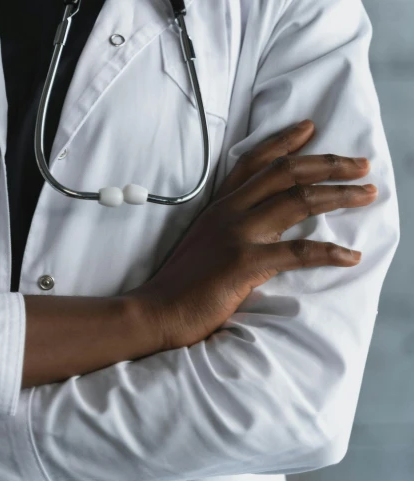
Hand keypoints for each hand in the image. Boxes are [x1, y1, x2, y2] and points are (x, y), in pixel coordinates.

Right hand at [127, 120, 377, 349]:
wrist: (156, 310)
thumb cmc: (180, 284)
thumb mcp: (202, 243)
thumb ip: (228, 227)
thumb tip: (260, 227)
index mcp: (218, 207)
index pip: (254, 162)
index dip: (284, 141)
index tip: (310, 128)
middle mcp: (228, 212)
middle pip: (285, 173)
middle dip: (329, 163)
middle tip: (361, 164)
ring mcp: (236, 235)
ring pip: (298, 201)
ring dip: (339, 195)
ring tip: (367, 194)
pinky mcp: (244, 263)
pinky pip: (298, 252)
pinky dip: (330, 252)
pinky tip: (351, 256)